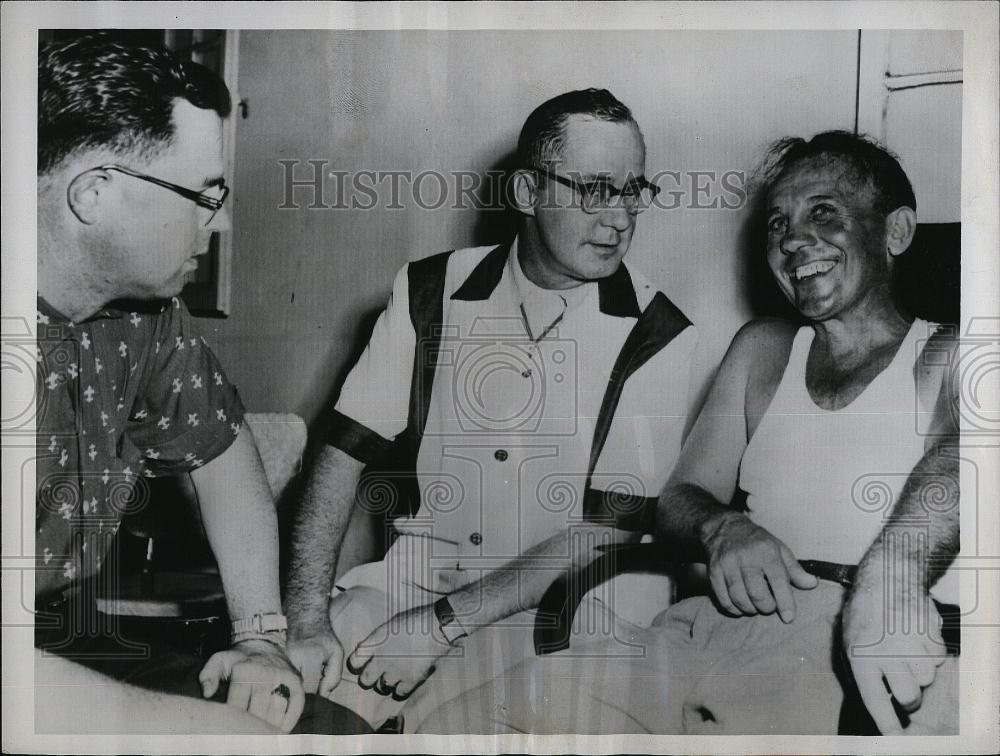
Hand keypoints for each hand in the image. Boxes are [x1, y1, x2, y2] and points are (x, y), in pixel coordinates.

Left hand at [199, 638, 304, 732]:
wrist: (264, 642)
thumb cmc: (238, 658)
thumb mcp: (219, 660)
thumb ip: (208, 675)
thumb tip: (207, 693)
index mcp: (244, 670)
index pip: (237, 705)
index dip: (232, 724)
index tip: (227, 736)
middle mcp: (265, 673)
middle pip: (258, 711)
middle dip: (251, 730)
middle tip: (244, 744)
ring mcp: (283, 677)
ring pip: (277, 710)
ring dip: (270, 728)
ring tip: (261, 742)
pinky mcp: (296, 680)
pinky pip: (296, 703)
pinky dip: (290, 719)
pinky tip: (281, 732)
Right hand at [286, 622, 343, 697]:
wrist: (304, 618)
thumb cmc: (323, 637)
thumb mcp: (336, 653)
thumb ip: (334, 676)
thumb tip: (324, 695)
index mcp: (312, 656)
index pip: (310, 688)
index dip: (315, 698)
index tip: (317, 699)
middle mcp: (295, 657)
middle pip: (297, 688)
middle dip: (304, 695)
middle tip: (310, 692)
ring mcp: (283, 658)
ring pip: (288, 684)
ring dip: (296, 687)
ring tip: (303, 682)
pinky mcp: (277, 659)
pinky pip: (283, 677)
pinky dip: (289, 680)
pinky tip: (294, 677)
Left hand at [346, 604, 450, 700]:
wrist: (437, 626)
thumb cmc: (415, 619)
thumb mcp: (391, 624)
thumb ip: (378, 639)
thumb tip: (369, 648)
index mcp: (375, 642)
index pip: (354, 661)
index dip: (356, 664)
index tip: (360, 664)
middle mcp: (381, 659)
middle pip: (365, 680)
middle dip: (369, 678)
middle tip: (375, 674)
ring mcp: (395, 672)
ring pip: (382, 687)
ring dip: (386, 683)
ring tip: (393, 676)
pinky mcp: (410, 680)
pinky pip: (399, 693)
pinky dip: (400, 690)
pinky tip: (404, 682)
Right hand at [701, 511, 817, 621]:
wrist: (723, 528)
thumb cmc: (756, 542)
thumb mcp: (779, 549)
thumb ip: (794, 569)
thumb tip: (812, 584)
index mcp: (766, 552)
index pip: (778, 581)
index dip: (785, 602)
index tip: (789, 617)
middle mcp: (746, 558)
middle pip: (757, 594)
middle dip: (766, 607)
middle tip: (769, 607)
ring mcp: (727, 565)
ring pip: (739, 598)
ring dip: (750, 609)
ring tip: (755, 606)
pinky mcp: (713, 572)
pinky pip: (723, 599)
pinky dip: (733, 608)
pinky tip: (740, 606)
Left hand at [842, 575, 949, 733]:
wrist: (888, 578)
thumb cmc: (864, 611)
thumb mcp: (848, 639)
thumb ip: (859, 670)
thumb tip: (876, 698)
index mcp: (862, 656)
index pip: (877, 701)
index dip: (886, 724)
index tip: (893, 738)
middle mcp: (889, 655)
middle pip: (909, 698)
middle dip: (907, 697)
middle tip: (900, 683)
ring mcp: (914, 646)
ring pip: (926, 680)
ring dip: (918, 671)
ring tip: (903, 648)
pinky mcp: (933, 637)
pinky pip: (938, 661)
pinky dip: (929, 655)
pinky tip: (915, 636)